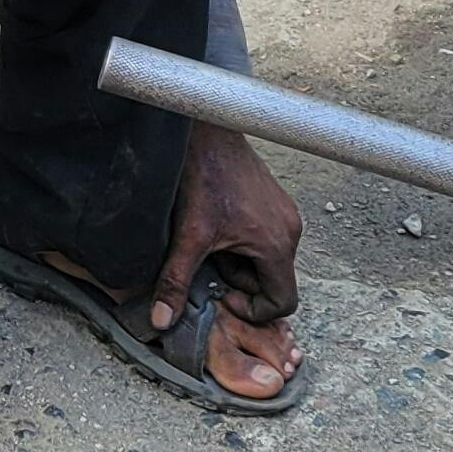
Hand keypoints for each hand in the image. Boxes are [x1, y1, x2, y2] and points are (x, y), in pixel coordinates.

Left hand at [150, 123, 302, 401]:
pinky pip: (265, 239)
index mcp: (277, 244)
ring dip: (239, 262)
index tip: (223, 293)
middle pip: (272, 282)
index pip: (282, 302)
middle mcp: (290, 231)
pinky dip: (242, 243)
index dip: (252, 310)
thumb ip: (175, 281)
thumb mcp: (187, 235)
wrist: (207, 131)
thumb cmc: (204, 176)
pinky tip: (217, 226)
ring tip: (210, 241)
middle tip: (209, 262)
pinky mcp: (276, 202)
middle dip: (240, 281)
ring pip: (267, 261)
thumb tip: (162, 321)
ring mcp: (286, 214)